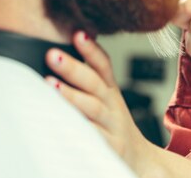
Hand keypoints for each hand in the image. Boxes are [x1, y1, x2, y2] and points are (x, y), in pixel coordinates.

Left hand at [45, 32, 138, 165]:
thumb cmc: (113, 125)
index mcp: (110, 91)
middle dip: (74, 67)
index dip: (92, 49)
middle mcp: (112, 105)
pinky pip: (91, 137)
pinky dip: (76, 129)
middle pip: (94, 83)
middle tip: (52, 55)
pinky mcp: (109, 147)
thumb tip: (64, 52)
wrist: (139, 157)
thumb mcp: (106, 99)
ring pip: (93, 108)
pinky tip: (57, 122)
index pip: (103, 65)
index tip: (78, 33)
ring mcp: (111, 126)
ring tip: (50, 85)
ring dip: (72, 96)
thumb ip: (89, 78)